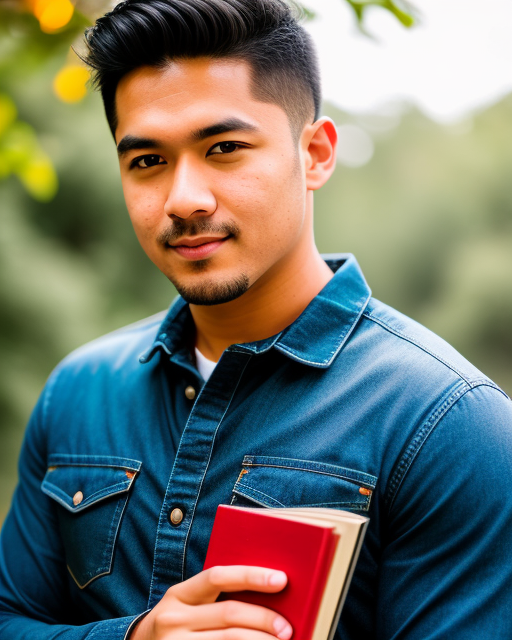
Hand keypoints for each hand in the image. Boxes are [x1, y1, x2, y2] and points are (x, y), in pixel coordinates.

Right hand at [130, 565, 292, 639]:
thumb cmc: (178, 624)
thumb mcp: (188, 605)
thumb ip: (217, 597)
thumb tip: (269, 593)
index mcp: (178, 594)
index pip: (218, 577)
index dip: (251, 576)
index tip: (281, 580)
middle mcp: (173, 619)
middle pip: (228, 613)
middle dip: (263, 619)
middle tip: (287, 628)